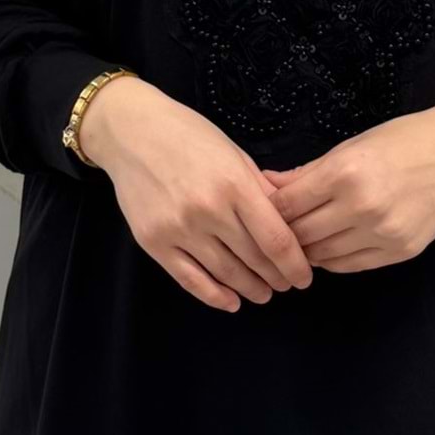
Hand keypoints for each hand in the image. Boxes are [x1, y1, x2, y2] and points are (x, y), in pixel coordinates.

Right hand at [79, 78, 313, 313]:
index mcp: (234, 184)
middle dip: (276, 278)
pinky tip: (231, 301)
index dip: (294, 265)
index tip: (303, 276)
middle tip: (286, 285)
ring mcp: (179, 228)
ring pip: (225, 274)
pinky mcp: (154, 242)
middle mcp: (208, 209)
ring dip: (251, 289)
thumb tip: (291, 222)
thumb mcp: (234, 154)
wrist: (131, 132)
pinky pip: (190, 279)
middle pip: (254, 259)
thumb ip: (262, 190)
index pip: (275, 239)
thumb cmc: (188, 135)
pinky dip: (214, 296)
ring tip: (263, 294)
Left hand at [258, 96, 434, 272]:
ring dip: (305, 250)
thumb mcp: (350, 146)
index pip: (286, 206)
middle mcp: (362, 207)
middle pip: (300, 234)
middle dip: (283, 233)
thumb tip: (266, 185)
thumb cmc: (403, 140)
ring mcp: (382, 233)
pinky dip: (331, 259)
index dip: (266, 211)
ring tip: (299, 241)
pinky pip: (350, 266)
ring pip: (322, 255)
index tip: (259, 211)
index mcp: (344, 173)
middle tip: (273, 230)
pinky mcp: (399, 252)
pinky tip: (326, 247)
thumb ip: (307, 172)